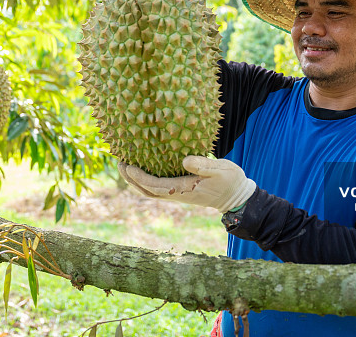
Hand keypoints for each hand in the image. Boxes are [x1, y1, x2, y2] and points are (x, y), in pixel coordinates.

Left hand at [118, 155, 255, 213]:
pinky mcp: (179, 190)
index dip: (139, 177)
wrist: (235, 196)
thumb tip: (183, 160)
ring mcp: (177, 193)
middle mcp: (176, 194)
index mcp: (183, 190)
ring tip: (125, 164)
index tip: (128, 165)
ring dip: (135, 180)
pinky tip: (142, 165)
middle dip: (131, 179)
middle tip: (119, 162)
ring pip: (149, 190)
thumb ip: (203, 165)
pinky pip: (157, 187)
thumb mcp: (221, 170)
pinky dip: (145, 179)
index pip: (154, 186)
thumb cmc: (230, 181)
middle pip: (146, 191)